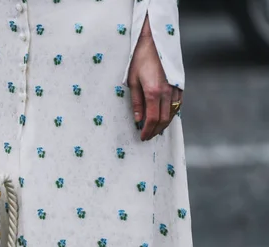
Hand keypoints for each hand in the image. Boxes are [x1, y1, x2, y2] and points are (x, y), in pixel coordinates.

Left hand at [128, 22, 182, 140]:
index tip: (142, 137)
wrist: (155, 42)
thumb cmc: (140, 60)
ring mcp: (176, 89)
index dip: (147, 131)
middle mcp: (167, 92)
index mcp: (154, 92)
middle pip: (163, 119)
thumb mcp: (132, 81)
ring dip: (164, 124)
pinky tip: (164, 117)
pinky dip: (170, 114)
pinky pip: (177, 105)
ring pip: (172, 114)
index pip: (152, 119)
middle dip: (155, 130)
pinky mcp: (180, 85)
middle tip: (148, 136)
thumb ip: (136, 102)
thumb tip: (138, 120)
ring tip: (155, 130)